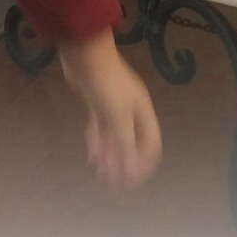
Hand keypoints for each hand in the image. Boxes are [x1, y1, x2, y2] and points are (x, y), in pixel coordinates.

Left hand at [60, 33, 161, 190]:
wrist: (84, 54)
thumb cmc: (105, 84)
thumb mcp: (117, 116)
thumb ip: (124, 144)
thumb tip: (130, 172)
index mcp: (143, 114)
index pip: (151, 145)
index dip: (143, 164)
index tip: (131, 182)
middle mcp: (132, 112)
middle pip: (131, 143)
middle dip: (123, 163)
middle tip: (112, 182)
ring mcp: (114, 107)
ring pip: (114, 137)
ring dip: (109, 155)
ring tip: (100, 173)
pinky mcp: (97, 103)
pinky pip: (101, 128)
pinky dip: (98, 142)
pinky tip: (92, 155)